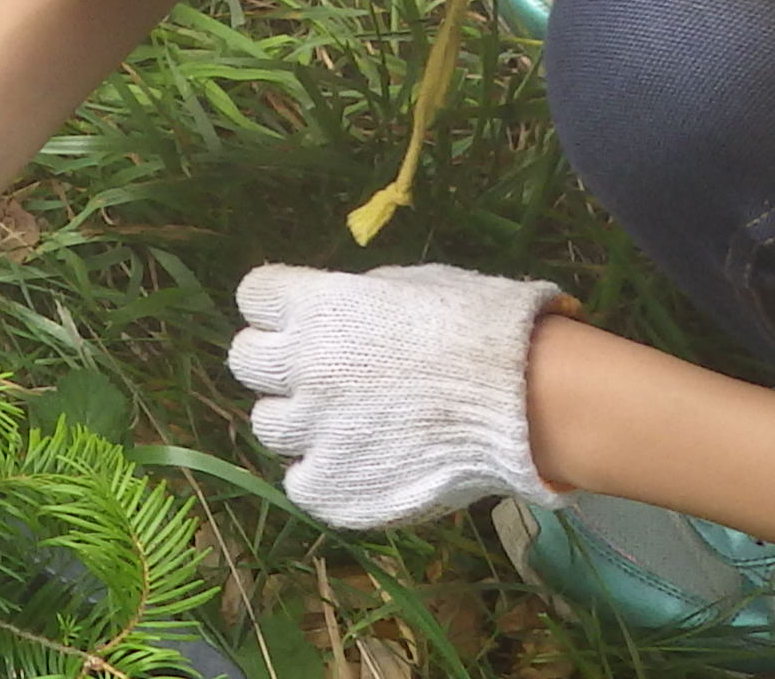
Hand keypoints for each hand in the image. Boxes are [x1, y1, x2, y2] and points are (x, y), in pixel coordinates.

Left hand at [227, 262, 568, 529]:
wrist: (527, 402)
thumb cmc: (480, 328)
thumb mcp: (411, 285)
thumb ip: (357, 299)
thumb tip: (338, 314)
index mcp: (316, 307)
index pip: (255, 296)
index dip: (279, 308)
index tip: (303, 318)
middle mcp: (300, 366)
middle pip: (246, 361)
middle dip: (278, 364)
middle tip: (321, 374)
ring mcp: (313, 432)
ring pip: (268, 426)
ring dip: (300, 422)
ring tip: (349, 424)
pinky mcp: (332, 488)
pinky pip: (299, 481)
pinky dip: (323, 474)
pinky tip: (360, 464)